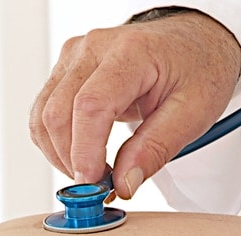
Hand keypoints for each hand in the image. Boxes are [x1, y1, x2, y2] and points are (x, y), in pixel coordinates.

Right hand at [29, 10, 240, 199]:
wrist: (192, 43)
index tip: (94, 185)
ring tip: (95, 173)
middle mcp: (93, 49)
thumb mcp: (194, 113)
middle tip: (101, 188)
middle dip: (72, 160)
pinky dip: (57, 144)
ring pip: (43, 116)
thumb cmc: (196, 71)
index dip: (85, 152)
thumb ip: (156, 148)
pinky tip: (83, 157)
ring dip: (61, 155)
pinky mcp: (66, 70)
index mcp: (131, 53)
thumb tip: (123, 185)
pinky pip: (44, 113)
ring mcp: (75, 57)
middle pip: (58, 113)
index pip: (90, 106)